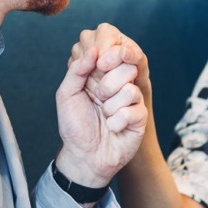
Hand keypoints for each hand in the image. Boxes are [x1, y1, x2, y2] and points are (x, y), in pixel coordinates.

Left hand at [55, 28, 148, 189]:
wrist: (84, 156)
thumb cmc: (75, 126)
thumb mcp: (67, 94)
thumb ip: (77, 70)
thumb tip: (93, 50)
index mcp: (102, 74)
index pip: (114, 51)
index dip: (108, 54)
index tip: (99, 66)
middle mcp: (119, 83)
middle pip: (127, 66)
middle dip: (106, 85)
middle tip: (98, 98)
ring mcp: (132, 100)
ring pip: (130, 89)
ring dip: (110, 106)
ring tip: (104, 115)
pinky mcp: (140, 117)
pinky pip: (132, 111)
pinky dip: (116, 121)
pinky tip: (112, 127)